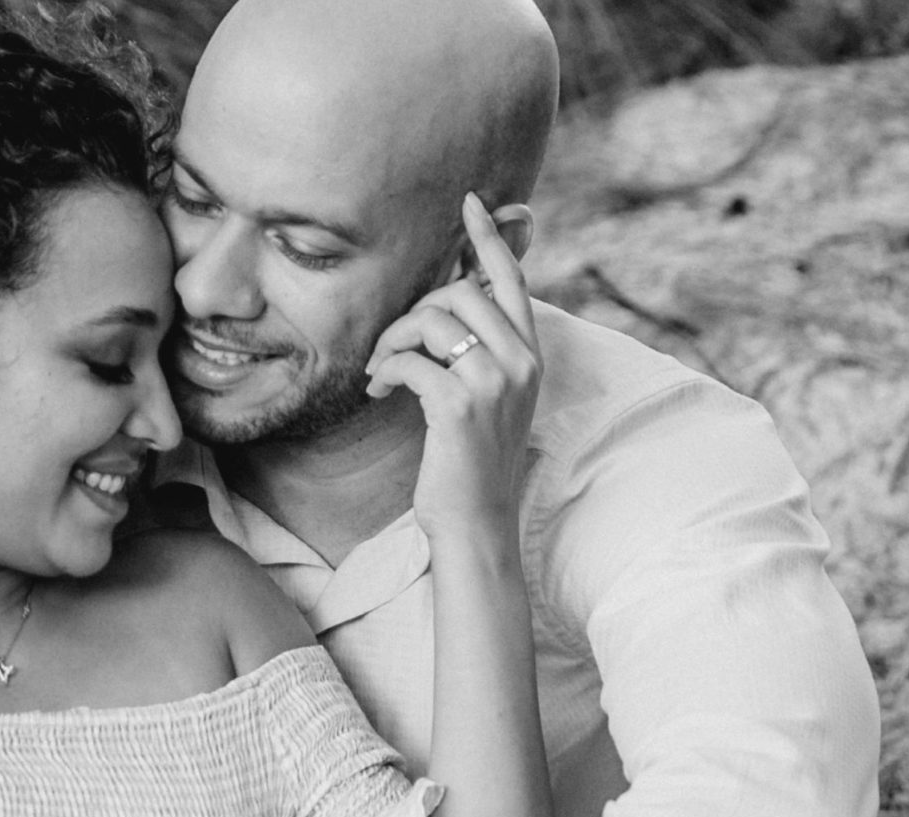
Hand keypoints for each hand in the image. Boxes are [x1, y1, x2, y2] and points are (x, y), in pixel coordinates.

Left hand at [364, 192, 543, 543]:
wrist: (475, 522)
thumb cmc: (470, 462)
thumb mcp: (486, 398)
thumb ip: (477, 350)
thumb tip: (446, 306)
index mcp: (529, 356)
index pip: (512, 280)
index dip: (489, 238)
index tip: (471, 202)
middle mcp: (521, 362)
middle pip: (461, 290)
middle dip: (414, 307)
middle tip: (391, 344)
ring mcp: (495, 382)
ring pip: (433, 318)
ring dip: (393, 338)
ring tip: (381, 369)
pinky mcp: (462, 405)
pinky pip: (411, 359)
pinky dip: (386, 369)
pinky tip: (379, 391)